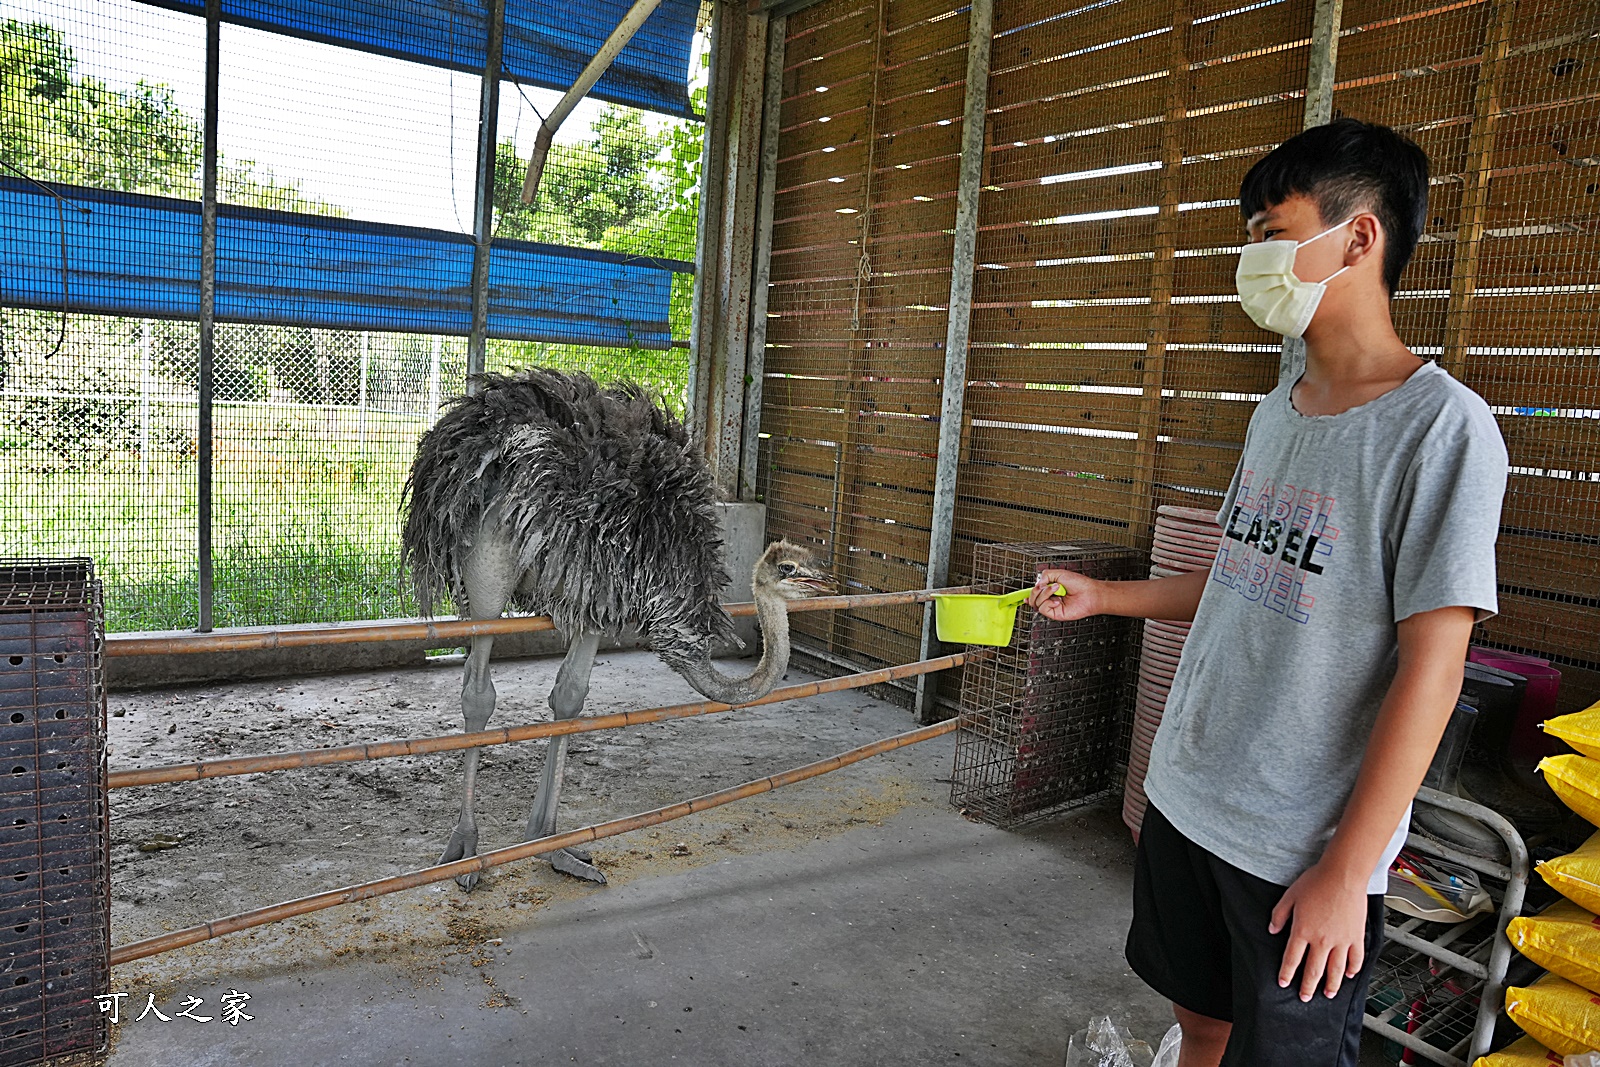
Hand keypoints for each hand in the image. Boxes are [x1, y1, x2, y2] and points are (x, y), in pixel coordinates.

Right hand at [1027, 569, 1102, 620]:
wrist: (1089, 593)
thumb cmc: (1079, 583)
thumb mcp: (1059, 573)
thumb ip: (1045, 575)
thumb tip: (1037, 584)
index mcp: (1050, 589)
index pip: (1035, 593)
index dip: (1029, 594)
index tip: (1024, 595)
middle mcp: (1050, 598)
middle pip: (1032, 598)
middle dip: (1035, 591)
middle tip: (1044, 586)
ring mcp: (1052, 606)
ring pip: (1036, 603)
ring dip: (1044, 594)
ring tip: (1056, 589)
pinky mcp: (1055, 614)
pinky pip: (1043, 609)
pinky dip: (1048, 602)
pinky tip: (1058, 600)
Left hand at [1269, 860, 1369, 1001]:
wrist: (1342, 875)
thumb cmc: (1317, 882)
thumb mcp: (1289, 896)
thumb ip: (1279, 915)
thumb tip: (1272, 930)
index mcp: (1303, 931)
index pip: (1292, 959)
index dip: (1286, 973)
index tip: (1284, 983)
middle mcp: (1322, 940)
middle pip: (1313, 970)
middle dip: (1307, 986)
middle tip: (1305, 997)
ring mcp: (1341, 941)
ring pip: (1336, 970)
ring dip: (1331, 985)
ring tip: (1328, 994)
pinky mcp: (1356, 937)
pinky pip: (1356, 959)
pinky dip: (1353, 970)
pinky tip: (1349, 975)